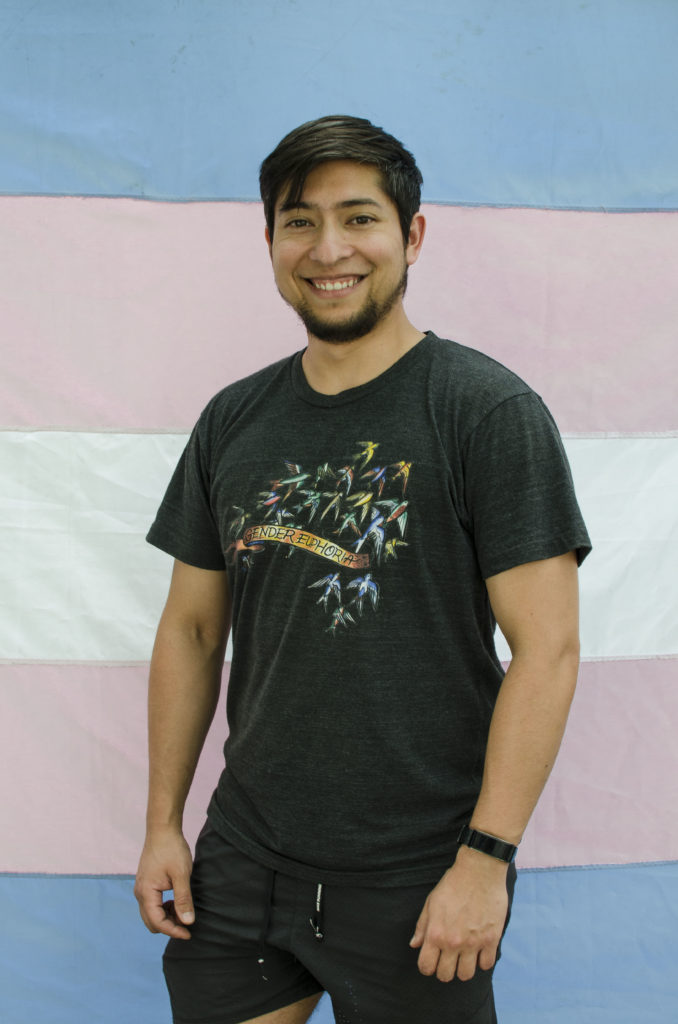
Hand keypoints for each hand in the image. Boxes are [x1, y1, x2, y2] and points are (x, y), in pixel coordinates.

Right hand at [134, 827, 194, 939]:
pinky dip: (164, 909)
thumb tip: (188, 922)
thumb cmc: (172, 849)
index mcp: (146, 892)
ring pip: (151, 914)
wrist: (162, 829)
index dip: (173, 931)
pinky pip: (152, 904)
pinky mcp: (146, 884)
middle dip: (169, 926)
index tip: (189, 933)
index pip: (157, 922)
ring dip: (166, 918)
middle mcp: (140, 893)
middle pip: (151, 922)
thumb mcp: (181, 874)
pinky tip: (176, 902)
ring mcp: (142, 888)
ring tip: (184, 911)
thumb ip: (183, 899)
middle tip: (187, 924)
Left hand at [409, 846, 508, 981]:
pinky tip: (479, 950)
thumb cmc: (453, 883)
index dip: (426, 967)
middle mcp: (453, 942)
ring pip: (466, 975)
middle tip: (447, 959)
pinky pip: (486, 965)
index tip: (431, 961)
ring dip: (463, 968)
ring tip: (464, 956)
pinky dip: (482, 961)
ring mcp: (473, 943)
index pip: (426, 966)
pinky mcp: (491, 940)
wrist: (479, 870)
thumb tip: (415, 944)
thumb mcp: (432, 902)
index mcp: (435, 933)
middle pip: (445, 975)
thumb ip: (422, 926)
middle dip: (444, 970)